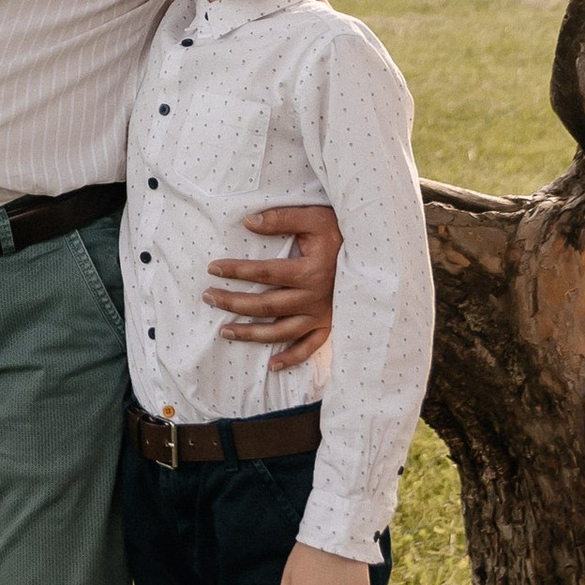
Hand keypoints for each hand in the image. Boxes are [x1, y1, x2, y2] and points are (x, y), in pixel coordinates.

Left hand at [206, 202, 338, 369]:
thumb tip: (248, 222)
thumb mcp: (314, 218)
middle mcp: (315, 298)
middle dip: (233, 303)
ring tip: (224, 331)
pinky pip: (310, 347)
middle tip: (208, 297)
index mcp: (310, 271)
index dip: (236, 271)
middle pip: (266, 305)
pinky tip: (272, 366)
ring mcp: (323, 315)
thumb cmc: (341, 232)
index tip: (212, 268)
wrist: (376, 253)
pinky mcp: (330, 325)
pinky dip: (292, 358)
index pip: (264, 273)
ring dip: (251, 334)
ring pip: (281, 332)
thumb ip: (281, 219)